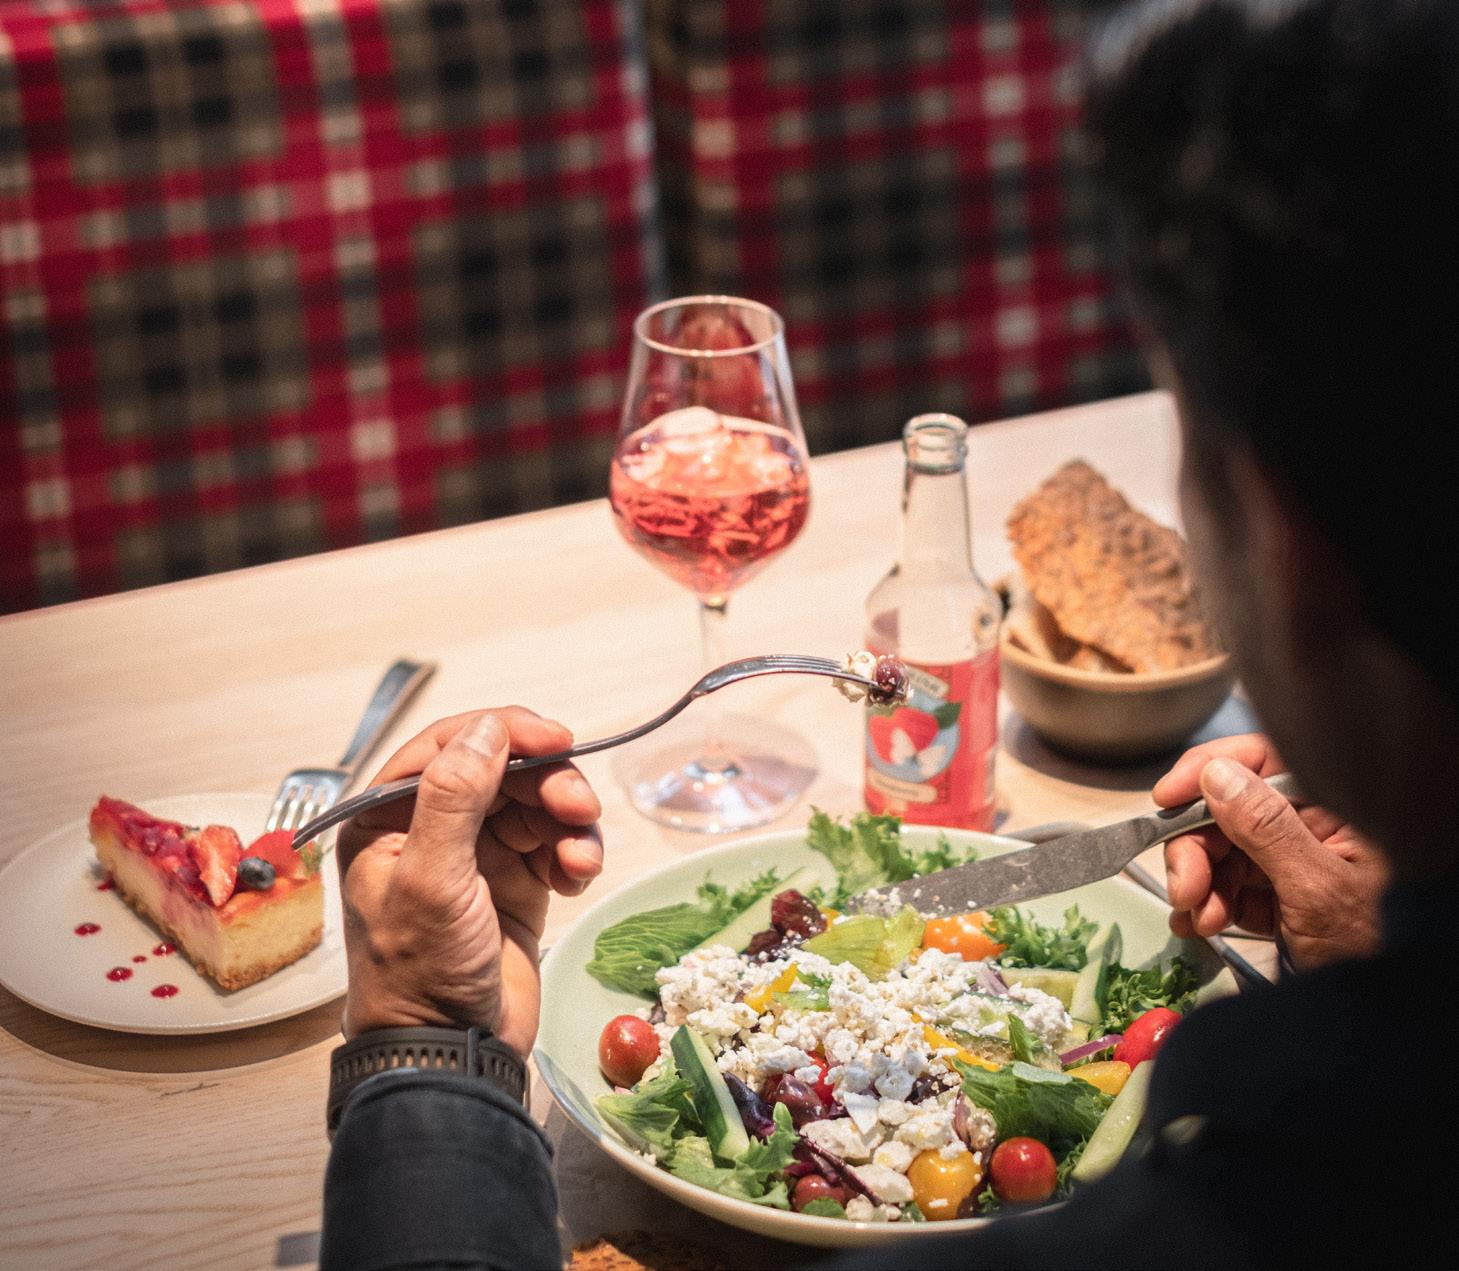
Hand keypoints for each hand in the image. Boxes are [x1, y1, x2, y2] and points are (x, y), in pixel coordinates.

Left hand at [336, 708, 602, 1053]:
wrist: (453, 1053)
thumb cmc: (419, 976)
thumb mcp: (431, 879)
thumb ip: (454, 797)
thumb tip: (487, 730)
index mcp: (385, 817)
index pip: (449, 745)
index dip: (505, 732)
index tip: (554, 738)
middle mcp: (429, 828)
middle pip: (502, 771)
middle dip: (547, 783)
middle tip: (579, 808)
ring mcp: (475, 856)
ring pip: (535, 804)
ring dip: (568, 821)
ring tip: (581, 857)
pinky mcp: (514, 883)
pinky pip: (554, 843)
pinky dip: (574, 852)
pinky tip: (577, 877)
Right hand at [1153, 733, 1388, 969]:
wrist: (1392, 1020)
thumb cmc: (1378, 951)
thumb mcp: (1319, 888)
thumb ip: (1266, 828)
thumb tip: (1216, 774)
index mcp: (1334, 808)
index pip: (1262, 761)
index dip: (1207, 771)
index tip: (1165, 799)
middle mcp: (1312, 828)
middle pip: (1229, 811)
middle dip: (1196, 849)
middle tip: (1185, 890)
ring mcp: (1295, 864)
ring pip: (1223, 853)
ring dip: (1198, 885)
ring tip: (1199, 920)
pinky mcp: (1282, 900)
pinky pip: (1230, 889)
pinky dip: (1207, 906)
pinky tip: (1197, 925)